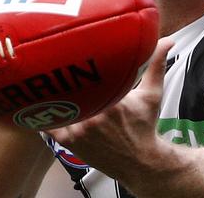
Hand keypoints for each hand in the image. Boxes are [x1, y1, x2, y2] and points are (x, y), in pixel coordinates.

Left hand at [45, 37, 174, 180]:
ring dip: (50, 91)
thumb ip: (157, 65)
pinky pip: (48, 124)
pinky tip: (35, 100)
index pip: (91, 77)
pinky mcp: (69, 142)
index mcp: (113, 103)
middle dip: (64, 74)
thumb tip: (168, 41)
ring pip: (57, 104)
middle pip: (71, 88)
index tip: (75, 50)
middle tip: (55, 56)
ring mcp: (79, 131)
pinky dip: (41, 113)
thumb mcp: (152, 94)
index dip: (80, 63)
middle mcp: (94, 118)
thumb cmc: (144, 126)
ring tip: (42, 73)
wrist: (139, 161)